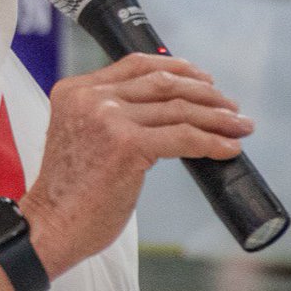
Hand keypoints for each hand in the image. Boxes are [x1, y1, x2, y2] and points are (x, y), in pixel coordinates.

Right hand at [20, 53, 253, 276]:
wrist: (50, 225)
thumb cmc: (68, 193)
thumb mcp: (79, 136)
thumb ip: (108, 115)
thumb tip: (163, 113)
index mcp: (75, 90)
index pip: (136, 64)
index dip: (176, 68)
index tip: (203, 79)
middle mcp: (91, 97)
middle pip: (162, 82)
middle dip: (205, 92)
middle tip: (230, 106)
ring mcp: (108, 118)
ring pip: (178, 109)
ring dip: (217, 117)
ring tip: (240, 126)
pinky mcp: (127, 144)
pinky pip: (184, 138)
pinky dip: (212, 142)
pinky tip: (229, 148)